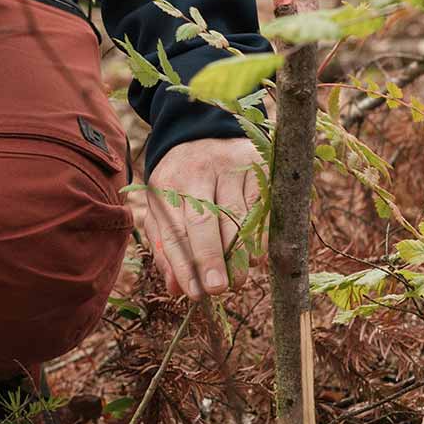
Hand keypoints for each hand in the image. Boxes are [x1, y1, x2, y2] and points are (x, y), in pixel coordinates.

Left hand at [140, 137, 262, 298]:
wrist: (205, 129)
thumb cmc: (181, 181)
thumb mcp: (163, 207)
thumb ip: (165, 246)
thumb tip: (176, 287)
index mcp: (167, 184)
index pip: (174, 230)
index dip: (184, 264)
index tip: (193, 294)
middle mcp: (196, 172)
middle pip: (204, 220)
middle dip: (210, 259)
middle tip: (218, 289)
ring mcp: (229, 167)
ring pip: (235, 216)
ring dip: (237, 254)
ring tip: (236, 281)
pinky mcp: (257, 166)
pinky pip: (260, 207)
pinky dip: (259, 236)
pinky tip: (255, 259)